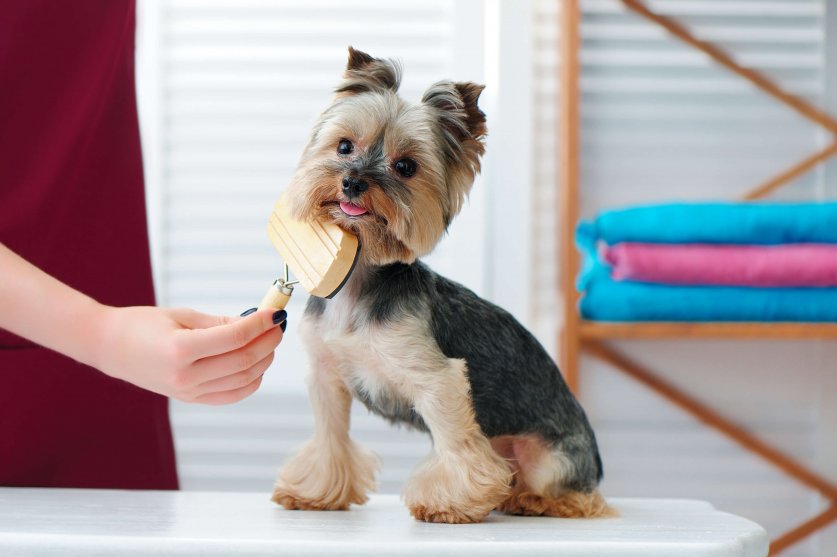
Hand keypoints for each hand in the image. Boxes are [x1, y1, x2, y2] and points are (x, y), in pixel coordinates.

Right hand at [90, 306, 285, 404]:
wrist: (109, 347)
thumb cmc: (142, 325)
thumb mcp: (182, 315)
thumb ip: (220, 322)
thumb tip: (256, 323)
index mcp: (180, 349)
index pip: (235, 337)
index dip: (260, 324)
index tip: (274, 313)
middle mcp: (185, 375)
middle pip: (244, 361)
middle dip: (268, 341)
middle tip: (278, 325)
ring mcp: (188, 391)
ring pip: (243, 380)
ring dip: (264, 360)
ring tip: (270, 341)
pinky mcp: (190, 399)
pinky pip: (231, 395)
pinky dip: (251, 381)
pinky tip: (257, 364)